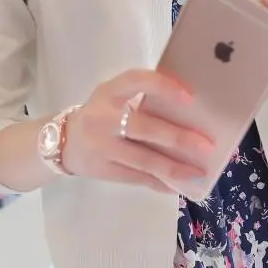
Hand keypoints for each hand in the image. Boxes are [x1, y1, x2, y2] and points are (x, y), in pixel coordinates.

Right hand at [62, 69, 214, 193]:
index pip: (137, 81)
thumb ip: (142, 98)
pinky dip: (160, 182)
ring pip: (143, 159)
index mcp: (109, 92)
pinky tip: (179, 185)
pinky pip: (137, 178)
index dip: (164, 87)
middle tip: (206, 146)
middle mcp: (103, 118)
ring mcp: (102, 146)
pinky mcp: (103, 170)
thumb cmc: (101, 114)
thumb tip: (190, 112)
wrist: (61, 142)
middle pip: (145, 128)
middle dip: (178, 138)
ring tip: (199, 172)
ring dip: (174, 167)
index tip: (190, 97)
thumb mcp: (113, 98)